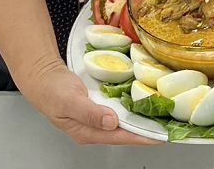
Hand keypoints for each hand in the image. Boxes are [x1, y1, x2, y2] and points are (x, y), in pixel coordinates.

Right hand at [20, 61, 157, 144]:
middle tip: (170, 125)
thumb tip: (111, 122)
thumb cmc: (52, 91)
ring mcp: (98, 117)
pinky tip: (145, 102)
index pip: (121, 137)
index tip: (161, 136)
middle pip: (127, 132)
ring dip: (143, 118)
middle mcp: (96, 128)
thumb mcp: (69, 102)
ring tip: (164, 115)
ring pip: (125, 121)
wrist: (43, 77)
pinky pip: (121, 109)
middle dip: (148, 129)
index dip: (142, 136)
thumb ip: (89, 113)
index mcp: (87, 132)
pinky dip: (134, 106)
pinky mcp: (100, 106)